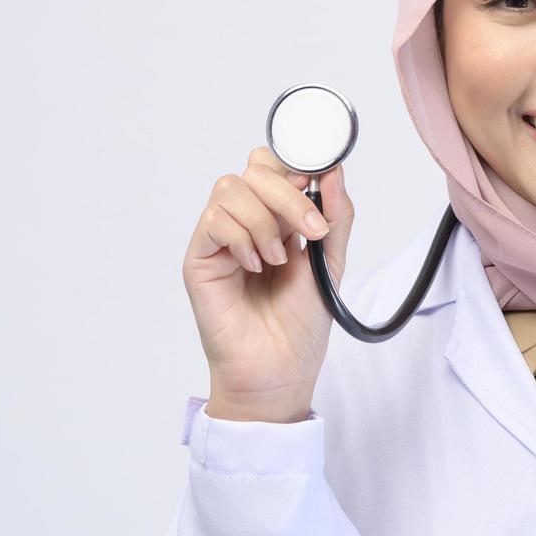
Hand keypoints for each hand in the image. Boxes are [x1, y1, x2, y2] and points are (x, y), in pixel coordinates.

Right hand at [182, 146, 354, 421]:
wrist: (280, 370)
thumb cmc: (301, 325)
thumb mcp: (331, 262)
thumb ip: (336, 215)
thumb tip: (333, 170)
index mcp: (278, 217)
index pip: (275, 165)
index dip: (296, 166)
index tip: (318, 186)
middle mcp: (247, 221)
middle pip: (254, 169)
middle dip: (286, 193)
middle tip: (309, 231)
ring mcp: (221, 238)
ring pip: (231, 188)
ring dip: (264, 220)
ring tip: (278, 259)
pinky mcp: (200, 258)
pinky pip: (213, 220)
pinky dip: (240, 237)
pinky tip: (254, 266)